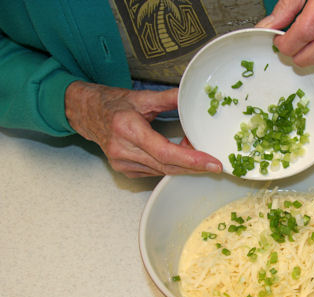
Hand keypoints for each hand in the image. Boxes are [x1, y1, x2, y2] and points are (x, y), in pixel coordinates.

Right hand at [64, 81, 221, 177]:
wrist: (85, 113)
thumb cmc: (112, 104)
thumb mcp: (141, 97)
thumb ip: (169, 98)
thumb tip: (191, 96)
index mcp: (128, 129)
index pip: (165, 152)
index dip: (191, 160)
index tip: (212, 162)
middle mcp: (123, 150)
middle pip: (167, 165)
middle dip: (194, 165)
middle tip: (215, 162)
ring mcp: (123, 163)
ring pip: (163, 170)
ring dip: (184, 164)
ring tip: (197, 151)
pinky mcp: (125, 170)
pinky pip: (155, 171)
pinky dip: (171, 164)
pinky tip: (179, 154)